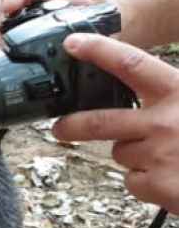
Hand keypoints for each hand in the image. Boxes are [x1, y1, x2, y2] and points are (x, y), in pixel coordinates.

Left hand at [51, 33, 178, 214]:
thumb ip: (169, 92)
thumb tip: (134, 79)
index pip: (132, 64)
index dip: (99, 51)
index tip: (72, 43)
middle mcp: (165, 120)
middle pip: (100, 121)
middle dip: (73, 125)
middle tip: (60, 128)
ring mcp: (158, 154)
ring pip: (122, 152)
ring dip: (137, 156)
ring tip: (170, 156)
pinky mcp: (155, 184)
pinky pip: (133, 180)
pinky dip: (148, 182)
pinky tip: (172, 177)